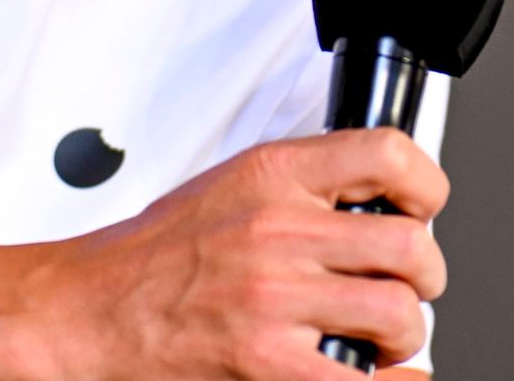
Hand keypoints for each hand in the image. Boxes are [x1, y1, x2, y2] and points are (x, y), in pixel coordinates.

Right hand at [0, 127, 447, 379]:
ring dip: (404, 332)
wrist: (88, 312)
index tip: (424, 204)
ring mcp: (277, 300)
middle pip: (410, 246)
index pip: (387, 155)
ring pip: (400, 314)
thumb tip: (364, 198)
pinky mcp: (271, 365)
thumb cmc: (148, 257)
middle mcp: (279, 233)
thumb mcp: (226, 186)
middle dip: (422, 274)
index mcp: (271, 177)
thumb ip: (295, 186)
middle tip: (407, 284)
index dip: (425, 184)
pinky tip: (377, 375)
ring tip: (382, 335)